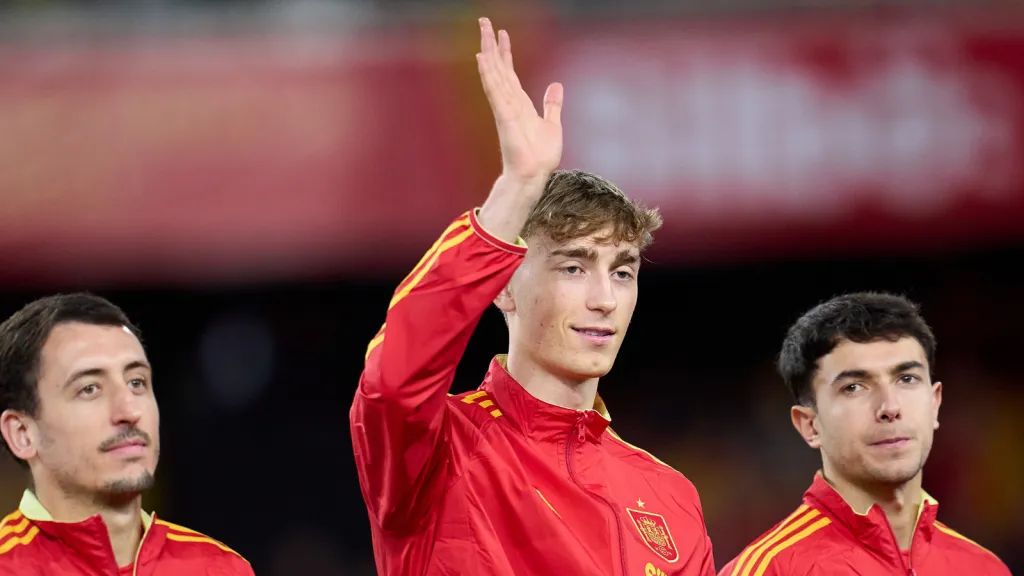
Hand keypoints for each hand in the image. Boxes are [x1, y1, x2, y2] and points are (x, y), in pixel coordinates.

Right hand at [476, 17, 563, 184]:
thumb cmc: (540, 155)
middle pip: (498, 66)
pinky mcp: (505, 116)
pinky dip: (489, 75)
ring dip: (488, 53)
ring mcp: (505, 107)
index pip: (509, 71)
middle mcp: (509, 101)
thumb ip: (552, 103)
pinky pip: (495, 91)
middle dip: (491, 44)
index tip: (501, 33)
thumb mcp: (552, 122)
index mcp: (519, 102)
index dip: (505, 52)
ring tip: (483, 32)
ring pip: (495, 74)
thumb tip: (556, 85)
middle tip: (484, 21)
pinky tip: (483, 60)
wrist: (534, 174)